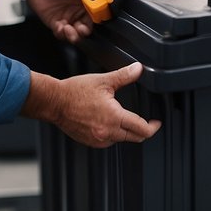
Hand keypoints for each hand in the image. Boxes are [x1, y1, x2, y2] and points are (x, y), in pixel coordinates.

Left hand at [7, 0, 95, 42]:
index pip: (97, 9)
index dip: (98, 14)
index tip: (96, 15)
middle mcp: (78, 9)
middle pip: (89, 25)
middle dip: (88, 29)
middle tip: (84, 28)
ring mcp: (67, 17)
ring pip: (77, 33)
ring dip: (77, 36)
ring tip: (73, 31)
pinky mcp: (55, 23)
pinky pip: (62, 34)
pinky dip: (64, 35)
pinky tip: (63, 29)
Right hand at [22, 63, 160, 147]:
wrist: (54, 102)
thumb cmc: (75, 91)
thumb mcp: (103, 81)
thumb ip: (124, 76)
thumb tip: (138, 69)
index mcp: (114, 117)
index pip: (142, 129)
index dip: (153, 126)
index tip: (156, 122)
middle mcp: (107, 132)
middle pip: (135, 138)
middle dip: (143, 131)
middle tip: (147, 123)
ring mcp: (98, 140)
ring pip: (121, 140)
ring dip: (126, 132)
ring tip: (125, 120)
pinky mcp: (90, 142)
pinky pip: (108, 142)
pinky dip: (113, 134)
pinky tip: (109, 123)